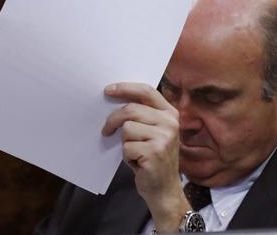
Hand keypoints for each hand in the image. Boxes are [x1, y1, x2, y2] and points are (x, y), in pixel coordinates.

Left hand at [101, 82, 190, 231]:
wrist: (164, 189)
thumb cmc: (154, 158)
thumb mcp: (154, 132)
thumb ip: (142, 115)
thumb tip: (114, 99)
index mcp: (170, 113)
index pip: (146, 91)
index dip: (125, 88)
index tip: (108, 90)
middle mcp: (170, 123)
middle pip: (131, 109)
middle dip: (113, 120)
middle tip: (106, 131)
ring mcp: (164, 137)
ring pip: (127, 129)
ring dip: (125, 143)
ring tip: (135, 152)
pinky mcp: (154, 152)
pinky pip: (127, 147)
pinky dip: (127, 156)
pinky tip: (138, 162)